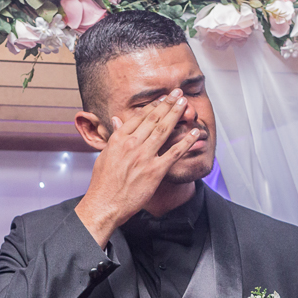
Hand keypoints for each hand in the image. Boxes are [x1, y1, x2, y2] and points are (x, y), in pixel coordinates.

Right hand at [74, 89, 201, 245]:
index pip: (139, 117)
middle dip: (167, 104)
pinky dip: (186, 142)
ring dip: (176, 114)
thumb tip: (117, 120)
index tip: (162, 99)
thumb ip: (114, 137)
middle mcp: (132, 144)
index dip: (153, 106)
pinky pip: (174, 153)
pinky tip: (195, 133)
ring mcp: (144, 157)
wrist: (105, 204)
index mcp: (119, 139)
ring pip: (163, 130)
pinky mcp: (155, 171)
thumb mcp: (104, 155)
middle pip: (153, 119)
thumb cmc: (103, 183)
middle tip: (177, 93)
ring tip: (185, 103)